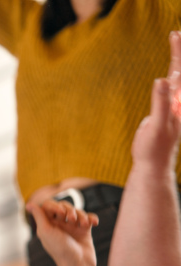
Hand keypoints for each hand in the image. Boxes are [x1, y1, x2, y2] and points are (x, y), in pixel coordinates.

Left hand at [26, 200, 97, 265]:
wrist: (78, 265)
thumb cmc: (59, 249)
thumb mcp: (46, 232)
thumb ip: (39, 217)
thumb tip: (28, 204)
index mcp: (48, 224)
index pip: (49, 206)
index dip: (55, 205)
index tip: (60, 212)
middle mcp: (59, 225)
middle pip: (64, 206)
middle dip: (69, 210)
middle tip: (71, 220)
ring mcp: (72, 227)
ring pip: (77, 211)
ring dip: (81, 215)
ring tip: (83, 224)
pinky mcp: (84, 231)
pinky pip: (89, 217)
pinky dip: (92, 218)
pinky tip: (93, 223)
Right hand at [131, 31, 180, 171]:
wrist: (153, 164)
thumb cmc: (154, 148)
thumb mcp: (156, 125)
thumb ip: (160, 103)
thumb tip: (162, 80)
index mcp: (179, 102)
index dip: (179, 53)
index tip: (175, 34)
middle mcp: (178, 102)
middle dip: (179, 52)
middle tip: (175, 33)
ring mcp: (172, 107)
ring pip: (178, 79)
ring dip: (178, 61)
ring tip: (176, 44)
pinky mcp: (165, 112)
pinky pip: (170, 89)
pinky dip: (172, 76)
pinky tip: (170, 75)